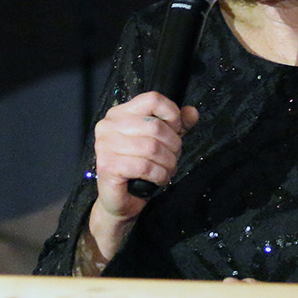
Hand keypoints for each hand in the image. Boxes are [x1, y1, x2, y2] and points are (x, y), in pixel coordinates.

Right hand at [88, 91, 197, 233]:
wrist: (121, 198)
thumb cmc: (140, 167)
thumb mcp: (163, 141)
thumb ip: (178, 125)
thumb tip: (192, 112)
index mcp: (120, 113)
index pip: (152, 99)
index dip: (172, 114)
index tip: (177, 131)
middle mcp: (108, 125)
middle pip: (155, 126)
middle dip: (173, 145)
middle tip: (174, 157)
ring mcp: (104, 145)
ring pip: (152, 148)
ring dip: (169, 162)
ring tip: (169, 169)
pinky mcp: (107, 166)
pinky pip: (145, 166)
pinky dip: (160, 174)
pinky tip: (161, 178)